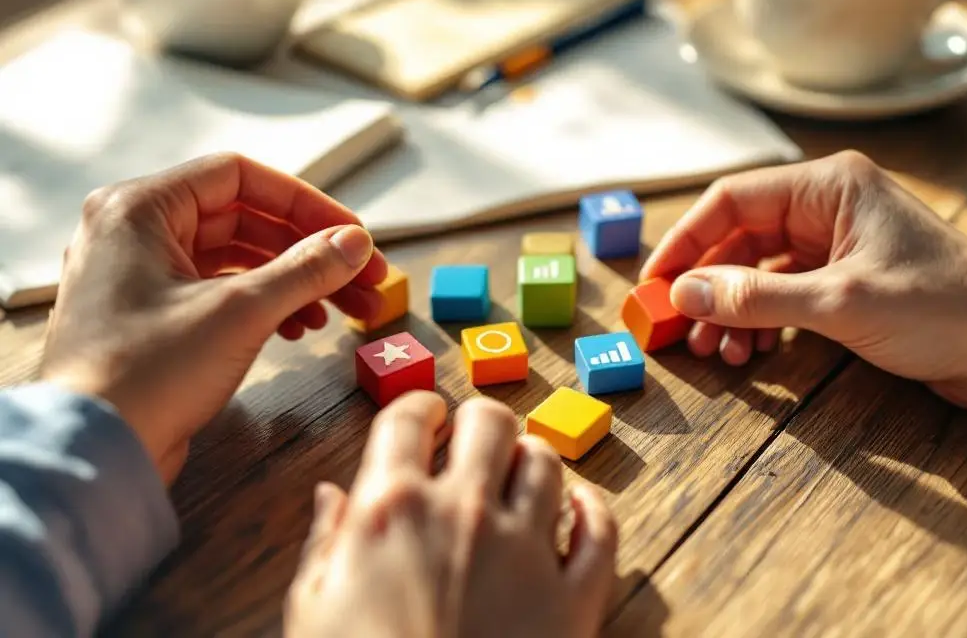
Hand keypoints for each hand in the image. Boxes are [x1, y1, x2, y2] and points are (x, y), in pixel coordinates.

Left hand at [41, 153, 388, 482]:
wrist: (96, 452)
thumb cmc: (142, 376)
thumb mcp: (241, 311)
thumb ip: (306, 268)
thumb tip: (353, 244)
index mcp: (139, 209)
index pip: (240, 176)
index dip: (305, 203)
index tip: (350, 234)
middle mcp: (135, 233)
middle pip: (245, 219)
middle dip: (310, 251)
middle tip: (362, 277)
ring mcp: (141, 277)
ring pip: (237, 259)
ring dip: (295, 280)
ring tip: (341, 309)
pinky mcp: (153, 318)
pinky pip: (221, 291)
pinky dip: (265, 304)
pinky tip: (299, 326)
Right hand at [285, 393, 616, 637]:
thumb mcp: (312, 612)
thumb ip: (326, 541)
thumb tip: (332, 493)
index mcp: (392, 509)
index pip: (409, 417)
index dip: (418, 408)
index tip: (424, 419)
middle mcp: (465, 512)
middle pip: (490, 422)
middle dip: (480, 425)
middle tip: (474, 443)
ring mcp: (526, 552)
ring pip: (547, 463)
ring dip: (532, 460)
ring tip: (521, 475)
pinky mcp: (573, 598)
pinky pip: (601, 529)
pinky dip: (592, 509)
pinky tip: (578, 507)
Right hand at [641, 150, 966, 410]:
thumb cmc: (944, 309)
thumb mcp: (840, 303)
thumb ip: (757, 297)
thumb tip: (685, 294)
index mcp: (828, 188)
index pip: (732, 201)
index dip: (685, 241)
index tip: (654, 282)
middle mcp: (827, 209)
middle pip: (738, 239)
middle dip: (706, 285)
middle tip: (677, 328)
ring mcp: (835, 247)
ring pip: (756, 271)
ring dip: (730, 311)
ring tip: (714, 352)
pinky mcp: (844, 283)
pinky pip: (780, 295)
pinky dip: (758, 323)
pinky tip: (747, 353)